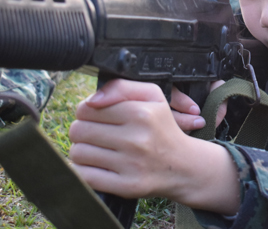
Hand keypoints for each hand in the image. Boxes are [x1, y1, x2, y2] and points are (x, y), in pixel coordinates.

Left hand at [69, 79, 240, 213]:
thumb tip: (91, 101)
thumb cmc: (162, 127)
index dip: (87, 112)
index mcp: (141, 113)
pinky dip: (85, 172)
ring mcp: (131, 164)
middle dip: (83, 132)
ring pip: (78, 154)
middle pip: (78, 131)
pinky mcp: (127, 186)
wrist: (184, 165)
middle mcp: (136, 139)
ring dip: (84, 152)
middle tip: (99, 135)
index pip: (85, 109)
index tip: (100, 118)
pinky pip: (84, 177)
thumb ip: (121, 87)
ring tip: (101, 151)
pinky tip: (100, 167)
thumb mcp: (152, 96)